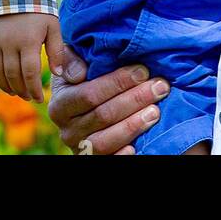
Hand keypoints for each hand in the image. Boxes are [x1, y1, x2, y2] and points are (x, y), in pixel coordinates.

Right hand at [0, 12, 66, 102]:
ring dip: (5, 86)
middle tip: (28, 97)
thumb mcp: (53, 25)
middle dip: (21, 90)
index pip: (29, 73)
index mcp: (28, 40)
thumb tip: (58, 73)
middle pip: (12, 75)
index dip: (34, 89)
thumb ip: (56, 50)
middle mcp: (9, 42)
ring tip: (15, 92)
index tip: (39, 98)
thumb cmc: (39, 8)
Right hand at [48, 51, 170, 155]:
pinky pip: (108, 160)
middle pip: (103, 115)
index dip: (117, 82)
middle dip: (135, 99)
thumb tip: (79, 72)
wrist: (81, 104)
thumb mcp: (72, 61)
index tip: (142, 71)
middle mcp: (67, 129)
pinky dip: (122, 154)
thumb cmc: (82, 76)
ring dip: (134, 125)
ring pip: (106, 140)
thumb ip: (70, 59)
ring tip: (155, 111)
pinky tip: (138, 145)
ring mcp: (80, 147)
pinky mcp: (92, 159)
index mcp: (60, 104)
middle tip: (160, 87)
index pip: (90, 94)